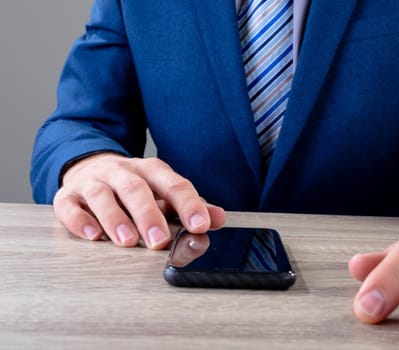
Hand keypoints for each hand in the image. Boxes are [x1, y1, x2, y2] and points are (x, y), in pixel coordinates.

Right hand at [53, 153, 225, 250]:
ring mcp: (93, 182)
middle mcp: (122, 172)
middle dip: (149, 215)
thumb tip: (219, 218)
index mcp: (151, 171)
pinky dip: (80, 220)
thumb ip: (189, 206)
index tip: (200, 225)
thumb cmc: (133, 186)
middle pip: (136, 189)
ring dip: (115, 219)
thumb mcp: (162, 191)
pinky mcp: (68, 195)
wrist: (90, 167)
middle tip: (160, 241)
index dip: (188, 204)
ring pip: (103, 196)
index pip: (173, 184)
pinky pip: (70, 206)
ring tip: (128, 241)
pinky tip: (92, 236)